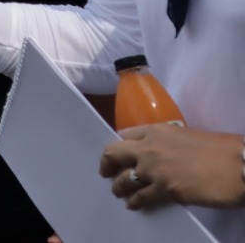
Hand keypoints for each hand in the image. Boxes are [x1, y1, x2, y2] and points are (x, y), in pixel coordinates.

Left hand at [100, 124, 244, 209]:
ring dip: (118, 186)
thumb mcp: (188, 136)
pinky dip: (134, 202)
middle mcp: (149, 147)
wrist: (239, 165)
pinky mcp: (164, 189)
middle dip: (106, 163)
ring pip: (123, 178)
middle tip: (105, 171)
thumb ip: (170, 142)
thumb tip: (164, 153)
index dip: (119, 145)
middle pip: (114, 153)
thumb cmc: (221, 149)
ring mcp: (154, 169)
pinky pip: (140, 197)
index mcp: (157, 130)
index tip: (117, 153)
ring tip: (117, 191)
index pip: (125, 134)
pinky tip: (133, 205)